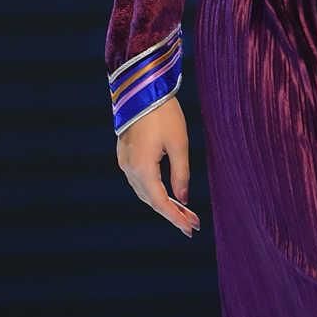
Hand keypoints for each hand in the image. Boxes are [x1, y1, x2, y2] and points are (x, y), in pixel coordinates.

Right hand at [116, 97, 200, 236]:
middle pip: (150, 200)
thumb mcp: (179, 144)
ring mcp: (124, 161)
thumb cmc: (164, 113)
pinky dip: (153, 191)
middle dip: (172, 213)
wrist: (142, 88)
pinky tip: (167, 194)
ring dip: (162, 203)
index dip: (176, 217)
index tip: (192, 229)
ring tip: (184, 213)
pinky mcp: (125, 154)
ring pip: (143, 192)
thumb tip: (183, 199)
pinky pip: (138, 181)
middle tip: (192, 224)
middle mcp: (129, 168)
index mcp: (142, 168)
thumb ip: (181, 174)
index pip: (160, 202)